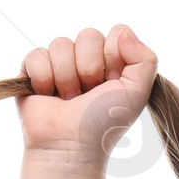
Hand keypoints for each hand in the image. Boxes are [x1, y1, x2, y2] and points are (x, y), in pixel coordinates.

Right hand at [18, 24, 158, 165]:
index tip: (112, 83)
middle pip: (88, 35)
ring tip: (69, 100)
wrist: (70, 147)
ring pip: (61, 43)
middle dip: (89, 68)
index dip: (114, 56)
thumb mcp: (136, 94)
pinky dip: (44, 79)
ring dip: (67, 78)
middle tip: (87, 95)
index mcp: (112, 64)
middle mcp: (87, 61)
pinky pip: (37, 54)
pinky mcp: (33, 70)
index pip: (116, 33)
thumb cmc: (103, 125)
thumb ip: (146, 60)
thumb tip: (125, 31)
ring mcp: (60, 64)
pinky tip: (48, 96)